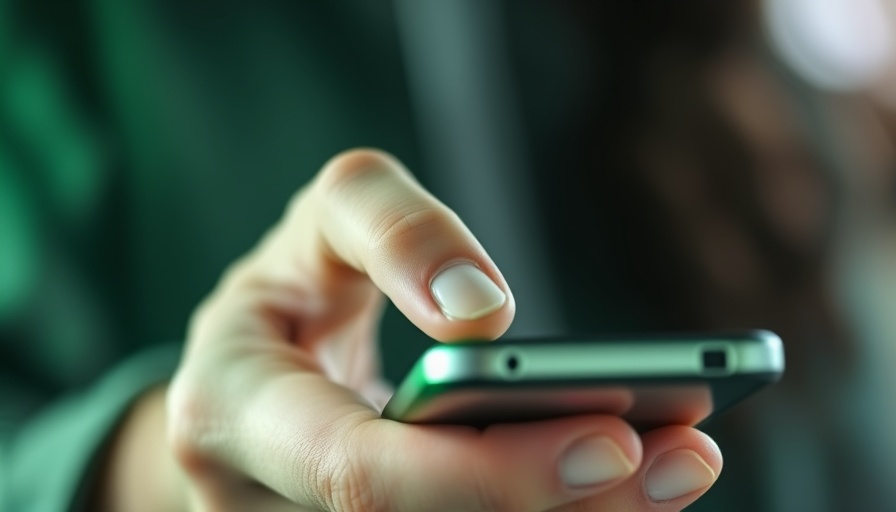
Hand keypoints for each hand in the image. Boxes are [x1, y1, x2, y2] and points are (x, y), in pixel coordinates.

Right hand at [106, 149, 722, 510]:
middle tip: (682, 458)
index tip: (614, 434)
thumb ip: (395, 231)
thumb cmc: (296, 281)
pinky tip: (617, 485)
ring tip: (676, 467)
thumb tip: (484, 313)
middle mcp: (258, 500)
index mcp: (233, 409)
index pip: (358, 471)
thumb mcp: (327, 218)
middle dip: (555, 506)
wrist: (254, 361)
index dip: (487, 472)